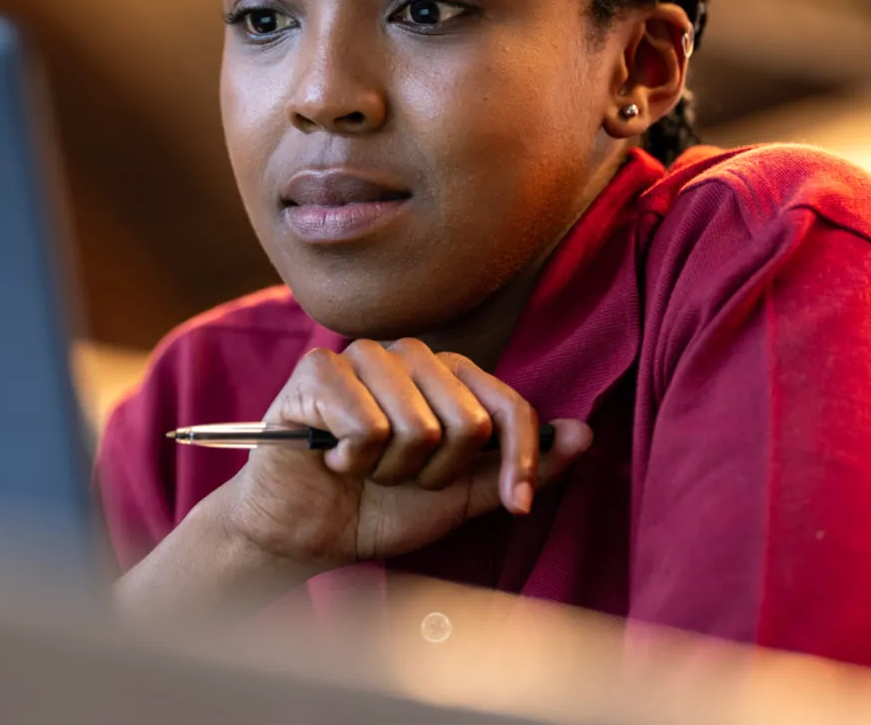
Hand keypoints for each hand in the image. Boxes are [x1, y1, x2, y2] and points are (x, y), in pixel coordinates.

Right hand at [216, 338, 591, 572]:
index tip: (513, 505)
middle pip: (465, 421)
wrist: (305, 534)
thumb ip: (519, 466)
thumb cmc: (379, 507)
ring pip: (416, 424)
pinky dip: (352, 459)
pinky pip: (365, 423)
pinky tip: (332, 459)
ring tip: (365, 470)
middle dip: (439, 474)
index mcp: (446, 376)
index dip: (520, 460)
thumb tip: (584, 433)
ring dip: (392, 470)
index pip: (508, 404)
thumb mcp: (463, 495)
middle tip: (401, 480)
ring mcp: (358, 358)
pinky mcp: (315, 372)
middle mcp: (406, 355)